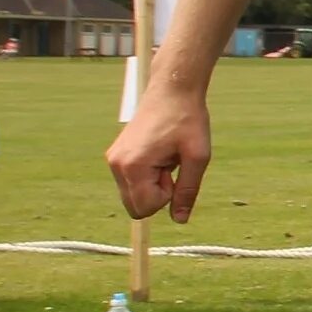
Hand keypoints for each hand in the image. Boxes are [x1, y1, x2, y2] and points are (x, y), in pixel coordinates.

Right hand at [106, 84, 211, 222]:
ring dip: (153, 185)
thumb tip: (180, 220)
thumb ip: (188, 191)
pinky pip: (131, 183)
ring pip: (133, 196)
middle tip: (170, 165)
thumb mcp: (198, 157)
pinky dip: (146, 177)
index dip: (167, 195)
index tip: (174, 170)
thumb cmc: (188, 120)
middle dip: (157, 194)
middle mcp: (116, 165)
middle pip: (135, 207)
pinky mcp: (115, 156)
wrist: (172, 90)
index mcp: (133, 166)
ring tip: (165, 157)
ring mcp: (113, 160)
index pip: (146, 208)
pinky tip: (158, 154)